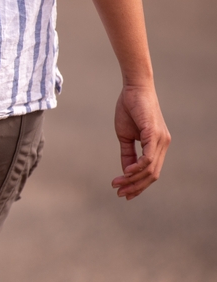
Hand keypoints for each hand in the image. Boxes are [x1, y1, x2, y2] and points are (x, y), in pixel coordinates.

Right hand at [111, 83, 170, 198]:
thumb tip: (126, 172)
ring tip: (117, 184)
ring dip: (133, 180)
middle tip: (119, 193)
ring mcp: (161, 140)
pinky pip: (148, 157)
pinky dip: (137, 167)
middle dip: (135, 187)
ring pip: (150, 169)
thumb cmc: (129, 109)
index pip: (151, 172)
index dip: (137, 185)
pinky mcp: (154, 134)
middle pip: (152, 175)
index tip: (122, 191)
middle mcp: (163, 145)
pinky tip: (126, 172)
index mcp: (157, 146)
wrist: (134, 88)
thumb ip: (127, 154)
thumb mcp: (125, 136)